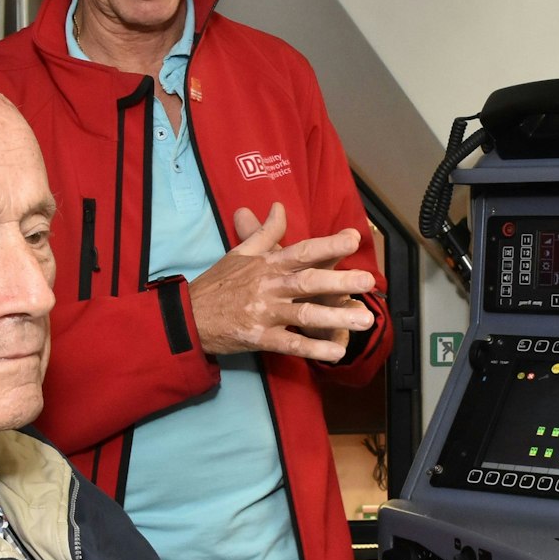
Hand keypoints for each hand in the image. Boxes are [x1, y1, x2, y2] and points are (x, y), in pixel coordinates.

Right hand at [189, 203, 375, 360]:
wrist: (189, 316)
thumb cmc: (219, 283)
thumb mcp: (241, 252)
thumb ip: (265, 231)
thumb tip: (279, 206)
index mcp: (268, 264)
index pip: (302, 251)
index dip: (329, 244)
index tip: (354, 238)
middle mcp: (270, 286)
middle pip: (309, 281)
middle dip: (340, 281)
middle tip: (369, 281)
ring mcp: (265, 313)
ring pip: (305, 314)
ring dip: (336, 317)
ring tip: (365, 319)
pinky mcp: (259, 338)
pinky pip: (290, 343)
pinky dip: (313, 349)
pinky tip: (337, 352)